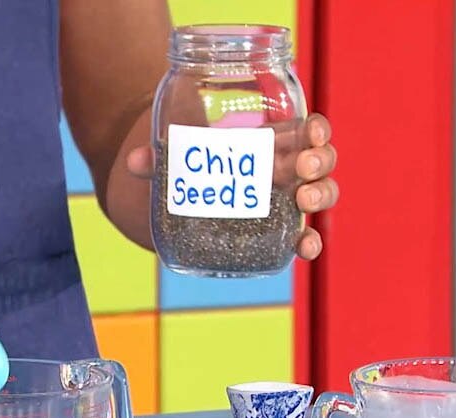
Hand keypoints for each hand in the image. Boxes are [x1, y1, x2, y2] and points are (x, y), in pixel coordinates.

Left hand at [124, 113, 338, 260]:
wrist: (187, 200)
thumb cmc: (193, 167)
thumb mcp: (176, 158)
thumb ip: (157, 160)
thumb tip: (135, 161)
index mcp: (273, 141)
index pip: (307, 130)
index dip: (317, 130)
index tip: (312, 132)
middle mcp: (289, 168)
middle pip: (320, 161)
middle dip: (319, 163)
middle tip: (302, 168)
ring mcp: (288, 201)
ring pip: (320, 194)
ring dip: (319, 196)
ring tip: (303, 200)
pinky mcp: (279, 232)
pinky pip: (303, 237)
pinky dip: (309, 243)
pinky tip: (305, 249)